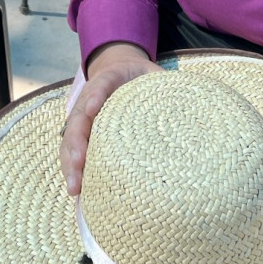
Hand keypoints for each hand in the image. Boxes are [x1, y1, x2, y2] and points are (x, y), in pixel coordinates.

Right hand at [59, 42, 161, 195]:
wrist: (120, 71)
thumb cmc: (140, 77)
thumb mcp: (153, 74)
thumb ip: (165, 84)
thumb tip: (192, 102)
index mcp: (108, 80)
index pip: (100, 86)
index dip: (96, 96)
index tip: (93, 107)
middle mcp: (89, 99)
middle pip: (78, 120)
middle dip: (76, 142)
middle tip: (80, 161)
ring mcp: (82, 118)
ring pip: (70, 140)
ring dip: (70, 164)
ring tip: (75, 187)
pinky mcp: (83, 135)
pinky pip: (72, 152)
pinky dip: (73, 171)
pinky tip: (77, 193)